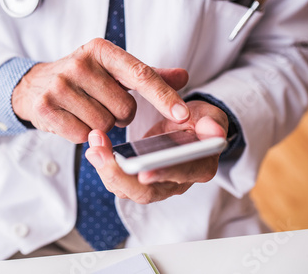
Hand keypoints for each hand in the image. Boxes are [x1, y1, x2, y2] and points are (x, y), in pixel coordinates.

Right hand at [12, 38, 189, 142]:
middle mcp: (80, 64)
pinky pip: (82, 135)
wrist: (34, 86)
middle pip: (125, 108)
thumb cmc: (81, 79)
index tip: (183, 114)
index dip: (164, 96)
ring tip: (87, 111)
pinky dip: (82, 134)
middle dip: (120, 115)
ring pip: (104, 125)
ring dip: (101, 126)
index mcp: (100, 50)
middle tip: (103, 104)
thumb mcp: (112, 70)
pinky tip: (73, 119)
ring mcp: (60, 85)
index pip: (141, 74)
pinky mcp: (46, 107)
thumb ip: (147, 75)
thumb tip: (183, 77)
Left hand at [85, 100, 228, 203]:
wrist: (187, 127)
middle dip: (120, 175)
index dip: (163, 174)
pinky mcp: (139, 181)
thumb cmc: (198, 121)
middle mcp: (177, 183)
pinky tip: (94, 149)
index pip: (181, 175)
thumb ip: (211, 122)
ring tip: (93, 148)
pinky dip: (105, 167)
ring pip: (128, 190)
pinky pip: (119, 182)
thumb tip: (214, 132)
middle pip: (147, 192)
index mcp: (199, 167)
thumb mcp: (208, 115)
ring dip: (107, 171)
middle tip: (99, 154)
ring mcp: (156, 185)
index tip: (143, 172)